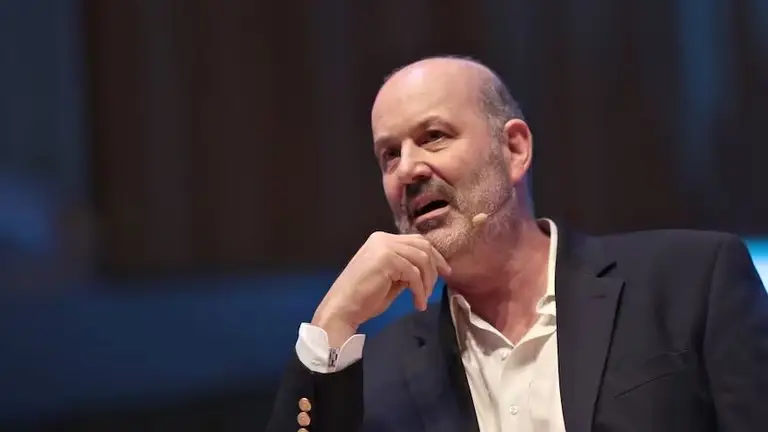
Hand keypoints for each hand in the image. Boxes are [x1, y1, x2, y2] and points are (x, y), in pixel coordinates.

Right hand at [312, 232, 451, 346]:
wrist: (342, 308)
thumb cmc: (363, 299)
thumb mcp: (391, 280)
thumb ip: (406, 270)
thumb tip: (428, 270)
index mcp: (382, 240)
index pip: (416, 241)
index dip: (434, 256)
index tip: (444, 272)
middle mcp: (383, 238)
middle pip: (422, 245)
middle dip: (435, 266)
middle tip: (438, 285)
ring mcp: (384, 247)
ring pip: (422, 259)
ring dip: (427, 281)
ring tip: (423, 298)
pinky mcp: (386, 259)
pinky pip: (414, 273)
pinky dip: (420, 290)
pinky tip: (418, 303)